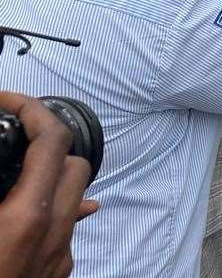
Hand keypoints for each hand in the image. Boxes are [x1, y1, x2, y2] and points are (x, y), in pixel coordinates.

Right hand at [0, 91, 98, 277]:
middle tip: (10, 135)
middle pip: (73, 164)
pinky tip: (19, 212)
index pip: (52, 140)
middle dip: (45, 142)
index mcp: (26, 218)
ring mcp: (58, 258)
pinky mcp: (54, 277)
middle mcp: (53, 235)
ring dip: (48, 178)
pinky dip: (47, 212)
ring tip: (11, 172)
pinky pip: (64, 230)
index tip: (8, 100)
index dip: (33, 109)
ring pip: (73, 198)